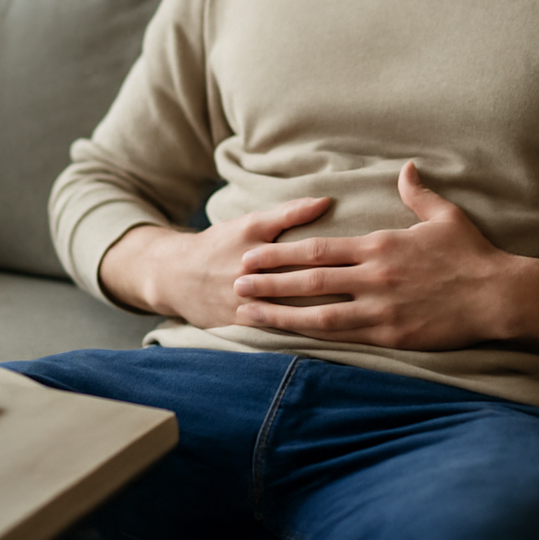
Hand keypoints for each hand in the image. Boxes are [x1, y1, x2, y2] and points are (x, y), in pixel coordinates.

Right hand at [98, 195, 332, 328]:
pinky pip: (273, 328)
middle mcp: (245, 264)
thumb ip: (288, 214)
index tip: (342, 227)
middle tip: (362, 282)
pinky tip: (326, 339)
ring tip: (352, 313)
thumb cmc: (223, 244)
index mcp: (249, 234)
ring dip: (316, 309)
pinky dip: (298, 331)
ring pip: (284, 303)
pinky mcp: (238, 321)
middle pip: (290, 271)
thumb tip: (327, 201)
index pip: (282, 227)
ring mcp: (241, 295)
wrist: (175, 276)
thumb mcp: (248, 223)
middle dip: (326, 279)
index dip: (313, 229)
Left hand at [231, 162, 515, 350]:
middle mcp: (373, 276)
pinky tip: (292, 339)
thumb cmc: (473, 255)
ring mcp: (380, 307)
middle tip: (235, 283)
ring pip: (318, 311)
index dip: (282, 253)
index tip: (255, 255)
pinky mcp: (392, 334)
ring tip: (248, 315)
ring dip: (280, 313)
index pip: (318, 249)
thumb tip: (407, 168)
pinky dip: (314, 336)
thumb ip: (417, 193)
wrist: (498, 296)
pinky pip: (345, 336)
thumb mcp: (444, 216)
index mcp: (379, 245)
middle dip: (269, 282)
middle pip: (309, 279)